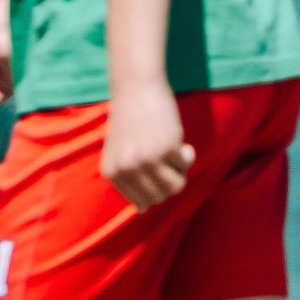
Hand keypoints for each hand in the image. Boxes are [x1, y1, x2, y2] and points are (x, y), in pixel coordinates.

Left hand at [101, 80, 194, 208]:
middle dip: (169, 182)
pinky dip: (187, 156)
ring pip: (175, 187)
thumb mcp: (121, 153)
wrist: (137, 88)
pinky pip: (185, 165)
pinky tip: (181, 141)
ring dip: (180, 172)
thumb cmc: (131, 120)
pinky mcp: (166, 148)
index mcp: (112, 173)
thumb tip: (143, 211)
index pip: (141, 201)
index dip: (155, 189)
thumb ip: (129, 180)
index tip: (157, 170)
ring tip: (176, 155)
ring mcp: (147, 160)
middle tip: (169, 163)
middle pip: (159, 197)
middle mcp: (127, 169)